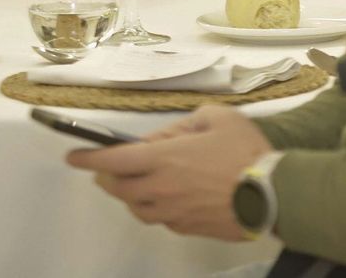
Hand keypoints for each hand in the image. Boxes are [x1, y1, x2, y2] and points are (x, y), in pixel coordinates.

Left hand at [66, 105, 273, 240]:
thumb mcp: (220, 118)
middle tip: (110, 170)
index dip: (88, 158)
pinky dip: (157, 207)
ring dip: (132, 195)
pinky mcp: (186, 228)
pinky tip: (172, 199)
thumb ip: (190, 121)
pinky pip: (160, 218)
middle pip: (117, 188)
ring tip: (142, 184)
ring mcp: (171, 212)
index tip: (73, 156)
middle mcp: (159, 188)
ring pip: (136, 207)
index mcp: (163, 158)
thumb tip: (172, 135)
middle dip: (107, 177)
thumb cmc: (245, 151)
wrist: (271, 193)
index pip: (112, 160)